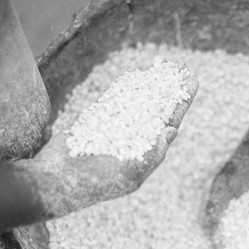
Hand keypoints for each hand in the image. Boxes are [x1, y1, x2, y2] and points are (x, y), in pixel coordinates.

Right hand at [0, 73, 197, 229]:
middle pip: (158, 106)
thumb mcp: (132, 174)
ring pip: (137, 99)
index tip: (192, 80)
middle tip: (180, 65)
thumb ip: (153, 154)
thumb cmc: (97, 184)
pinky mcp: (97, 119)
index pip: (170, 120)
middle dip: (169, 85)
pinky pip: (115, 99)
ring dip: (150, 82)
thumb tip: (171, 131)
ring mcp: (117, 125)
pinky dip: (125, 87)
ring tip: (162, 63)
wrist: (57, 182)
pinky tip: (135, 74)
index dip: (182, 100)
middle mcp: (136, 136)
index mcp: (148, 149)